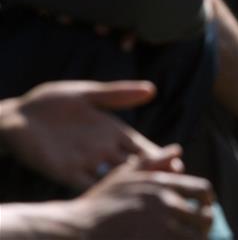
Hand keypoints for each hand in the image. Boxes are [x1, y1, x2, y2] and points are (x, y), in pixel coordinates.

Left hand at [0, 81, 160, 189]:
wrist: (15, 115)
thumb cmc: (51, 102)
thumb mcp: (87, 93)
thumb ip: (118, 94)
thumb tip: (152, 89)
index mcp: (113, 131)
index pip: (142, 146)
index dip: (159, 153)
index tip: (177, 159)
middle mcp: (103, 149)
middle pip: (134, 166)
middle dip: (153, 173)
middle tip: (172, 180)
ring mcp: (85, 162)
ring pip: (115, 177)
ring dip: (131, 184)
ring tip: (149, 190)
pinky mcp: (64, 171)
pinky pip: (87, 184)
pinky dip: (102, 189)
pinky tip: (115, 193)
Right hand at [73, 146, 214, 239]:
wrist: (76, 232)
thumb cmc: (97, 205)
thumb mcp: (123, 176)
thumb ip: (152, 161)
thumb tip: (177, 149)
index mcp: (162, 185)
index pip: (202, 189)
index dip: (208, 200)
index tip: (206, 206)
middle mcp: (165, 205)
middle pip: (204, 217)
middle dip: (205, 224)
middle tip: (201, 229)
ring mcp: (161, 230)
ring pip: (196, 238)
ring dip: (197, 239)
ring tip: (191, 239)